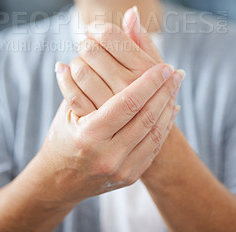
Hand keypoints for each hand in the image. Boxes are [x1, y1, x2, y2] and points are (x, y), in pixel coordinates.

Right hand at [39, 62, 180, 205]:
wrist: (60, 182)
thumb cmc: (61, 137)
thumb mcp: (67, 110)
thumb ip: (80, 82)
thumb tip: (85, 54)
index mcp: (89, 136)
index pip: (128, 103)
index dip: (149, 82)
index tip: (163, 67)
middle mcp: (107, 156)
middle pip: (146, 117)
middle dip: (164, 91)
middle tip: (175, 72)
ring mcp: (121, 169)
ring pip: (155, 132)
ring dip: (168, 105)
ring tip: (175, 85)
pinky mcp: (131, 176)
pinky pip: (154, 146)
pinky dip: (164, 124)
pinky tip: (171, 106)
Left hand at [58, 7, 183, 116]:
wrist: (144, 140)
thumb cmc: (151, 96)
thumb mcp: (152, 68)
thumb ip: (142, 39)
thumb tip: (131, 11)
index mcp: (145, 68)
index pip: (110, 35)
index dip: (97, 28)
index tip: (93, 29)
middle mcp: (129, 86)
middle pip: (91, 49)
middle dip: (86, 44)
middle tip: (88, 46)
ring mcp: (111, 106)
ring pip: (79, 69)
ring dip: (77, 62)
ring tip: (83, 63)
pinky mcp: (94, 123)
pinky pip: (70, 94)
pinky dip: (64, 78)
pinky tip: (65, 71)